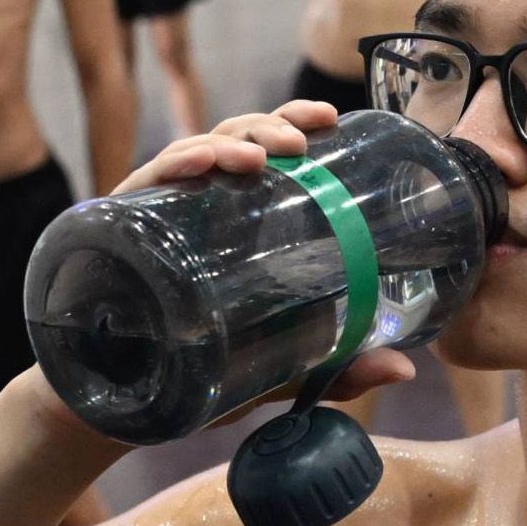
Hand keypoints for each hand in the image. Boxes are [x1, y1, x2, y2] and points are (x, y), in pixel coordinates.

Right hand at [114, 99, 416, 407]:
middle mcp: (202, 207)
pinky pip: (146, 184)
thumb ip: (338, 370)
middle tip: (302, 142)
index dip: (297, 126)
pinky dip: (173, 166)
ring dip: (230, 142)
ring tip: (260, 157)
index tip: (332, 120)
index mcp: (239, 222)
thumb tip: (404, 371)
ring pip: (196, 152)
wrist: (123, 405)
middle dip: (272, 127)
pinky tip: (198, 164)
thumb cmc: (201, 376)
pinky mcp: (122, 229)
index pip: (270, 157)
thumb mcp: (280, 372)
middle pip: (238, 141)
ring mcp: (161, 214)